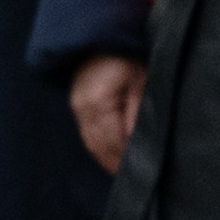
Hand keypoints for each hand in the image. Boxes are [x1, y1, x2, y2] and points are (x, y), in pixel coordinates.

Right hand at [69, 51, 146, 176]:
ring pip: (92, 145)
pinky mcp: (77, 107)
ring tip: (124, 174)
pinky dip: (100, 149)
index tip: (142, 173)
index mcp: (99, 102)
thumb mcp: (141, 82)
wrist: (104, 37)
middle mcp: (83, 109)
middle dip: (117, 165)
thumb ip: (139, 114)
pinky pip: (88, 135)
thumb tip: (138, 145)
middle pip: (100, 147)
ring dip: (108, 160)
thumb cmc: (128, 57)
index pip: (114, 141)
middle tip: (136, 181)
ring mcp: (77, 108)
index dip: (127, 159)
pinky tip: (112, 158)